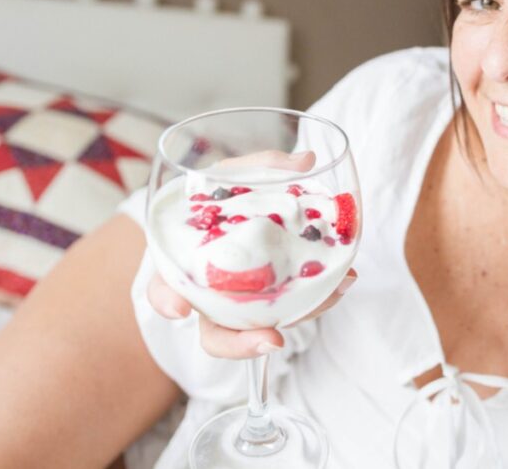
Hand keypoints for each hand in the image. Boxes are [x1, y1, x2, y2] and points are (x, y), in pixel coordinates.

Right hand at [146, 149, 357, 358]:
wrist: (241, 211)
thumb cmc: (223, 196)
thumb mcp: (235, 175)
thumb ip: (263, 167)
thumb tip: (306, 161)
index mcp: (183, 265)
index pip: (163, 289)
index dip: (168, 301)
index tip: (179, 308)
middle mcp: (210, 297)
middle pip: (214, 335)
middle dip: (240, 345)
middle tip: (271, 340)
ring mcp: (243, 307)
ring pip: (262, 329)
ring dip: (300, 316)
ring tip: (335, 289)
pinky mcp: (274, 305)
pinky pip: (292, 311)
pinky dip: (320, 297)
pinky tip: (343, 279)